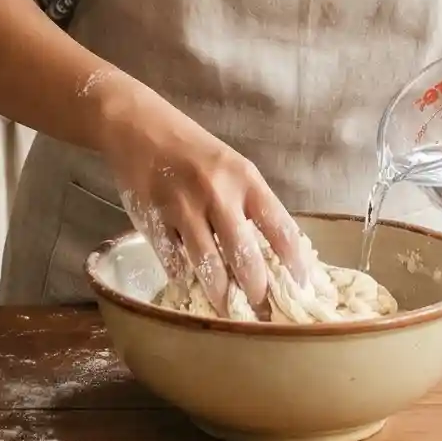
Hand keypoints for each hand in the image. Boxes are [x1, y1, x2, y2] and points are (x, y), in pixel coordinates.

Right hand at [96, 87, 309, 307]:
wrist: (139, 127)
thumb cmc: (194, 151)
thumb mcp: (233, 167)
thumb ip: (251, 205)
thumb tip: (273, 256)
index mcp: (245, 178)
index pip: (280, 228)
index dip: (294, 263)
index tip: (302, 288)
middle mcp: (217, 193)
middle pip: (243, 255)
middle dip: (256, 291)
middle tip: (263, 313)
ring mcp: (182, 207)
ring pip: (207, 265)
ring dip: (220, 295)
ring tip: (229, 311)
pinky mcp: (152, 220)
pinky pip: (172, 260)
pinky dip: (183, 277)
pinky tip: (190, 286)